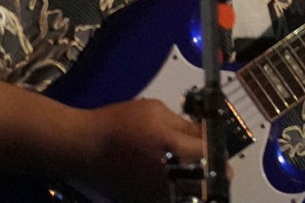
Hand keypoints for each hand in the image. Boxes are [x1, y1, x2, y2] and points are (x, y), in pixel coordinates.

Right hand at [76, 98, 206, 202]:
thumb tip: (204, 134)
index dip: (219, 149)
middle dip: (214, 174)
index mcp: (172, 148)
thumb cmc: (118, 123)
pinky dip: (179, 192)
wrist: (84, 146)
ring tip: (198, 174)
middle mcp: (168, 175)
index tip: (220, 147)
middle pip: (205, 183)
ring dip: (198, 185)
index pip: (210, 154)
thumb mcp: (155, 111)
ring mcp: (156, 192)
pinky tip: (176, 181)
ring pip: (190, 195)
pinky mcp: (144, 199)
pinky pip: (171, 198)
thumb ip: (184, 124)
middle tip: (216, 167)